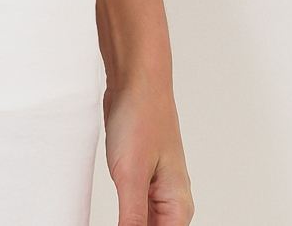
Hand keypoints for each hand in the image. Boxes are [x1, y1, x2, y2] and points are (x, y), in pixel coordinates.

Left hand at [103, 79, 193, 225]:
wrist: (136, 79)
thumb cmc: (141, 118)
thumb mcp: (131, 175)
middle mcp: (172, 202)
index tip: (124, 223)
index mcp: (178, 206)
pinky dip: (123, 218)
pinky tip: (113, 216)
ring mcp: (156, 190)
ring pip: (144, 225)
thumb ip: (132, 218)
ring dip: (128, 225)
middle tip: (117, 217)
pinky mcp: (141, 178)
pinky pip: (134, 210)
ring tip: (117, 208)